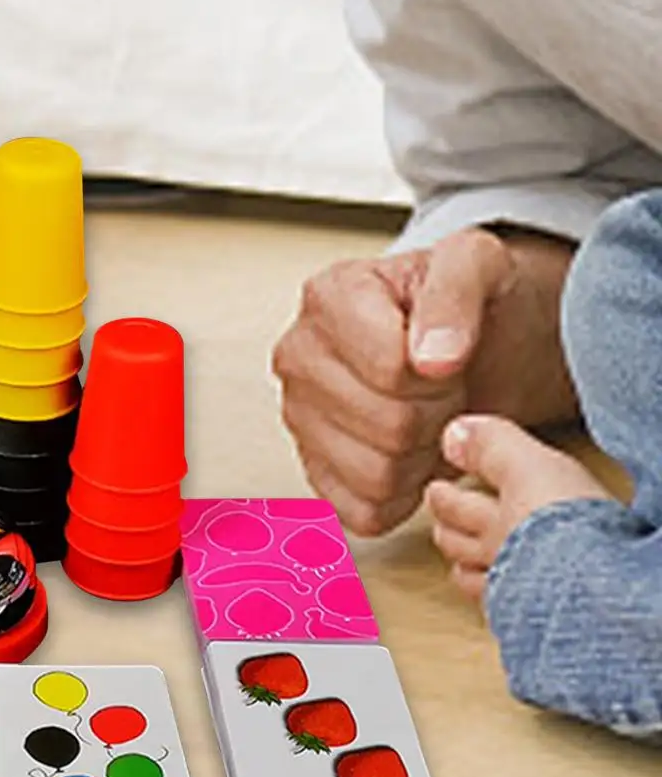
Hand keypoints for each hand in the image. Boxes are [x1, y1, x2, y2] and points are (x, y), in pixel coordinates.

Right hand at [272, 228, 575, 536]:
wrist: (466, 341)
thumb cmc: (467, 303)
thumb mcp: (478, 266)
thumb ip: (455, 295)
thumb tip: (432, 358)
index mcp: (327, 297)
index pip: (391, 368)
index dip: (440, 372)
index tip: (448, 355)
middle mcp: (297, 355)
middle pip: (388, 425)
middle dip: (437, 414)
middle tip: (447, 390)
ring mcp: (298, 416)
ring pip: (376, 474)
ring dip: (423, 457)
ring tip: (429, 417)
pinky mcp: (312, 468)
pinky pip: (363, 510)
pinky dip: (402, 495)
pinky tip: (412, 455)